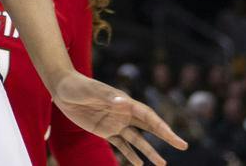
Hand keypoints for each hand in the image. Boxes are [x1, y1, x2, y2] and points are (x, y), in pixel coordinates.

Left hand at [50, 71, 186, 164]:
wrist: (63, 89)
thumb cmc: (79, 86)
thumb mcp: (93, 91)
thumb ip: (109, 97)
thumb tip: (125, 102)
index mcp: (125, 102)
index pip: (148, 117)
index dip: (162, 127)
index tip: (174, 137)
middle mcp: (124, 113)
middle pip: (149, 127)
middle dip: (166, 136)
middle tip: (183, 146)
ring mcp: (115, 123)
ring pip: (137, 140)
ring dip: (149, 152)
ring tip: (162, 164)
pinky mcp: (105, 130)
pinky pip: (121, 145)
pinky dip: (130, 155)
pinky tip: (139, 165)